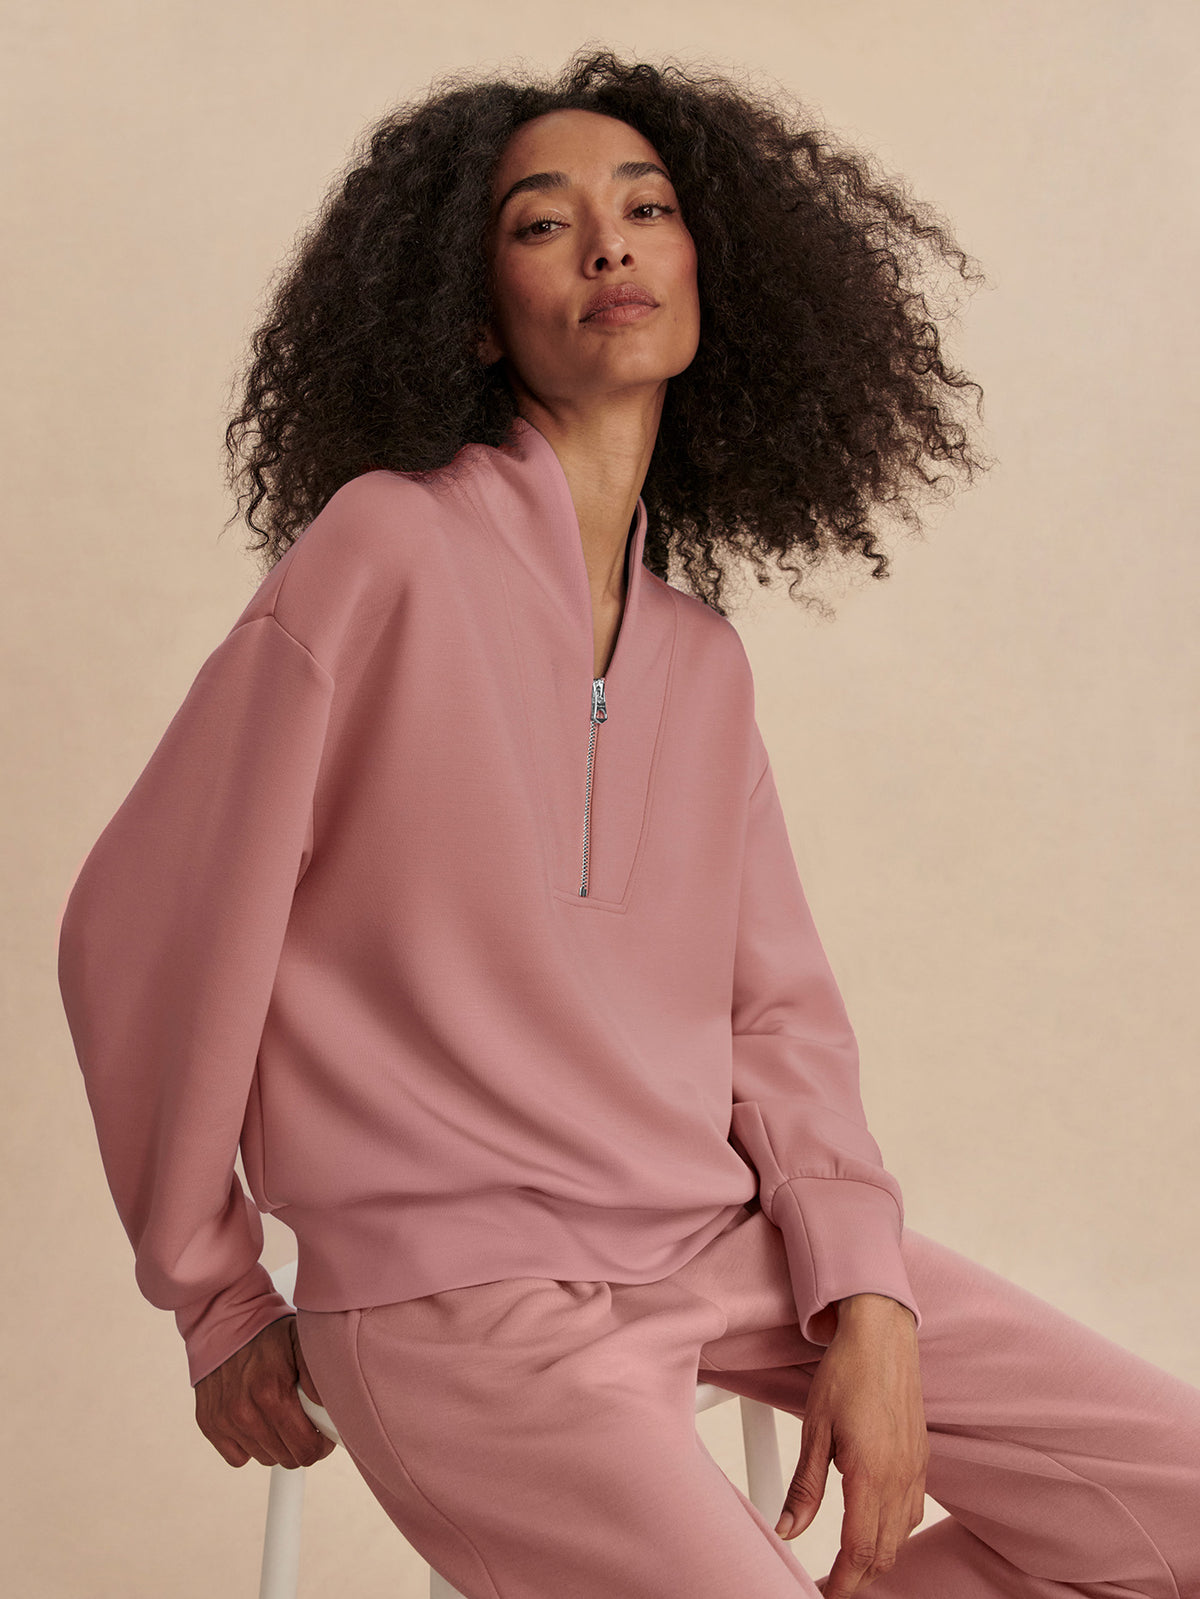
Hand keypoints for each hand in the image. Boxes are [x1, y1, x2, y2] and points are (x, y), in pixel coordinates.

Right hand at [194, 1313, 337, 1468]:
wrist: (225, 1319)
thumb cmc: (268, 1332)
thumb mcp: (303, 1342)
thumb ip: (320, 1377)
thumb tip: (333, 1411)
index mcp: (272, 1394)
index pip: (306, 1450)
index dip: (320, 1443)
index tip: (322, 1430)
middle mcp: (245, 1412)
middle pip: (287, 1458)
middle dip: (300, 1443)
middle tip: (303, 1419)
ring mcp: (225, 1421)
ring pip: (264, 1457)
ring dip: (276, 1442)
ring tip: (279, 1411)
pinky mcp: (209, 1424)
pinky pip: (238, 1457)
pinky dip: (249, 1444)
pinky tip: (256, 1418)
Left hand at [774, 1294, 928, 1596]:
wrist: (882, 1334)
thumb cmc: (846, 1373)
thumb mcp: (814, 1428)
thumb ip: (805, 1486)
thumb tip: (787, 1530)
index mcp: (871, 1474)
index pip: (860, 1550)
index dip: (843, 1581)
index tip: (825, 1593)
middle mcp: (900, 1478)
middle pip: (885, 1552)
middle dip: (860, 1577)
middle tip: (833, 1584)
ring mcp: (916, 1469)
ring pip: (902, 1535)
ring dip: (879, 1557)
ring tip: (851, 1564)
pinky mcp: (921, 1458)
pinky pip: (913, 1511)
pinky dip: (895, 1532)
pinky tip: (877, 1526)